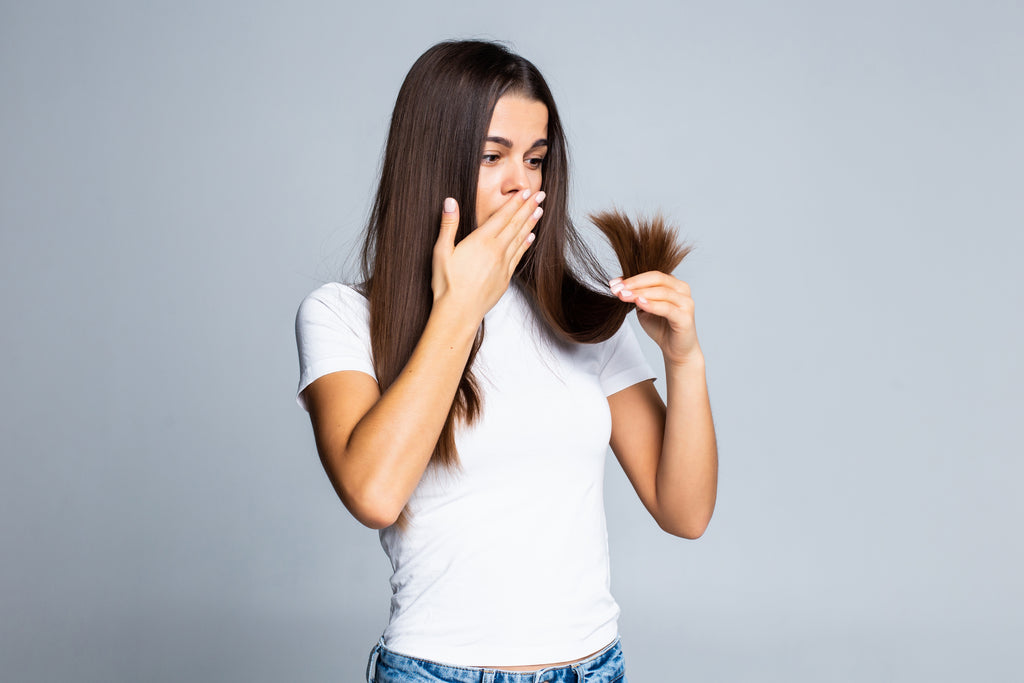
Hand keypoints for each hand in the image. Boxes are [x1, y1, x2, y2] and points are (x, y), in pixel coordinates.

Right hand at [431, 191, 543, 319]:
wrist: (459, 313)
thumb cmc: (447, 284)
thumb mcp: (441, 251)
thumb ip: (448, 225)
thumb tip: (450, 201)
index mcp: (481, 241)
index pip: (502, 216)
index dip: (515, 202)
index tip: (525, 191)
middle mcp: (496, 251)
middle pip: (515, 224)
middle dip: (528, 208)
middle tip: (541, 195)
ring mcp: (503, 265)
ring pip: (520, 239)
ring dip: (530, 223)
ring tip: (540, 211)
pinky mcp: (505, 278)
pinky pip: (518, 256)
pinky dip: (525, 245)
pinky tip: (530, 238)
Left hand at [610, 272, 701, 365]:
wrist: (675, 350)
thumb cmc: (661, 327)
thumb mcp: (644, 307)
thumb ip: (636, 295)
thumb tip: (618, 284)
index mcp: (673, 284)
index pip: (652, 275)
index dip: (632, 278)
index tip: (614, 283)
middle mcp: (682, 289)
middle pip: (657, 279)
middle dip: (635, 283)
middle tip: (617, 289)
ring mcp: (686, 303)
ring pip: (661, 292)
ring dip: (640, 293)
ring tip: (623, 296)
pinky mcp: (685, 317)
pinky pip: (666, 308)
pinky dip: (652, 305)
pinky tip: (639, 303)